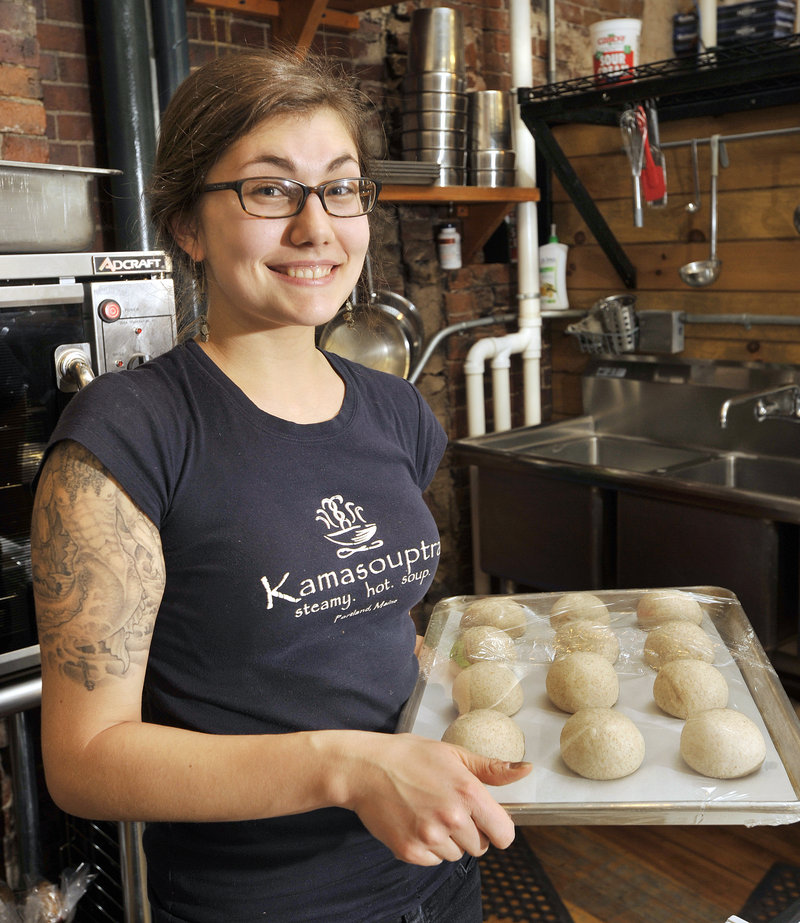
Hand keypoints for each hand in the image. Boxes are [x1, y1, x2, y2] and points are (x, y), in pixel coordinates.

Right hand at [341, 733, 531, 866]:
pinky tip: (414, 823)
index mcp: (468, 792)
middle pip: (480, 847)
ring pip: (456, 855)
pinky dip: (427, 848)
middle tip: (448, 809)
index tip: (486, 820)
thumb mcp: (452, 754)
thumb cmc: (408, 756)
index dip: (498, 829)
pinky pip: (433, 861)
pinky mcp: (410, 851)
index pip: (505, 834)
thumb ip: (491, 769)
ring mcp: (430, 836)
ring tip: (428, 813)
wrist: (364, 768)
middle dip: (470, 831)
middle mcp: (452, 817)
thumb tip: (525, 770)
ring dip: (448, 840)